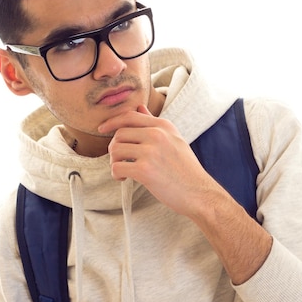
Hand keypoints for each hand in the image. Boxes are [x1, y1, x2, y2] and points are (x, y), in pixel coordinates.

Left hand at [98, 105, 224, 216]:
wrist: (199, 193)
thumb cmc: (185, 169)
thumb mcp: (174, 139)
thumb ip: (154, 123)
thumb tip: (139, 107)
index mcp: (163, 125)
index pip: (130, 116)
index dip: (112, 121)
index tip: (102, 128)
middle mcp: (157, 134)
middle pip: (119, 133)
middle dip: (114, 147)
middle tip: (120, 159)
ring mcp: (150, 152)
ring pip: (115, 149)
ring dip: (114, 161)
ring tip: (124, 170)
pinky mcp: (144, 170)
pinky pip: (117, 167)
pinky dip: (116, 173)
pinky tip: (124, 178)